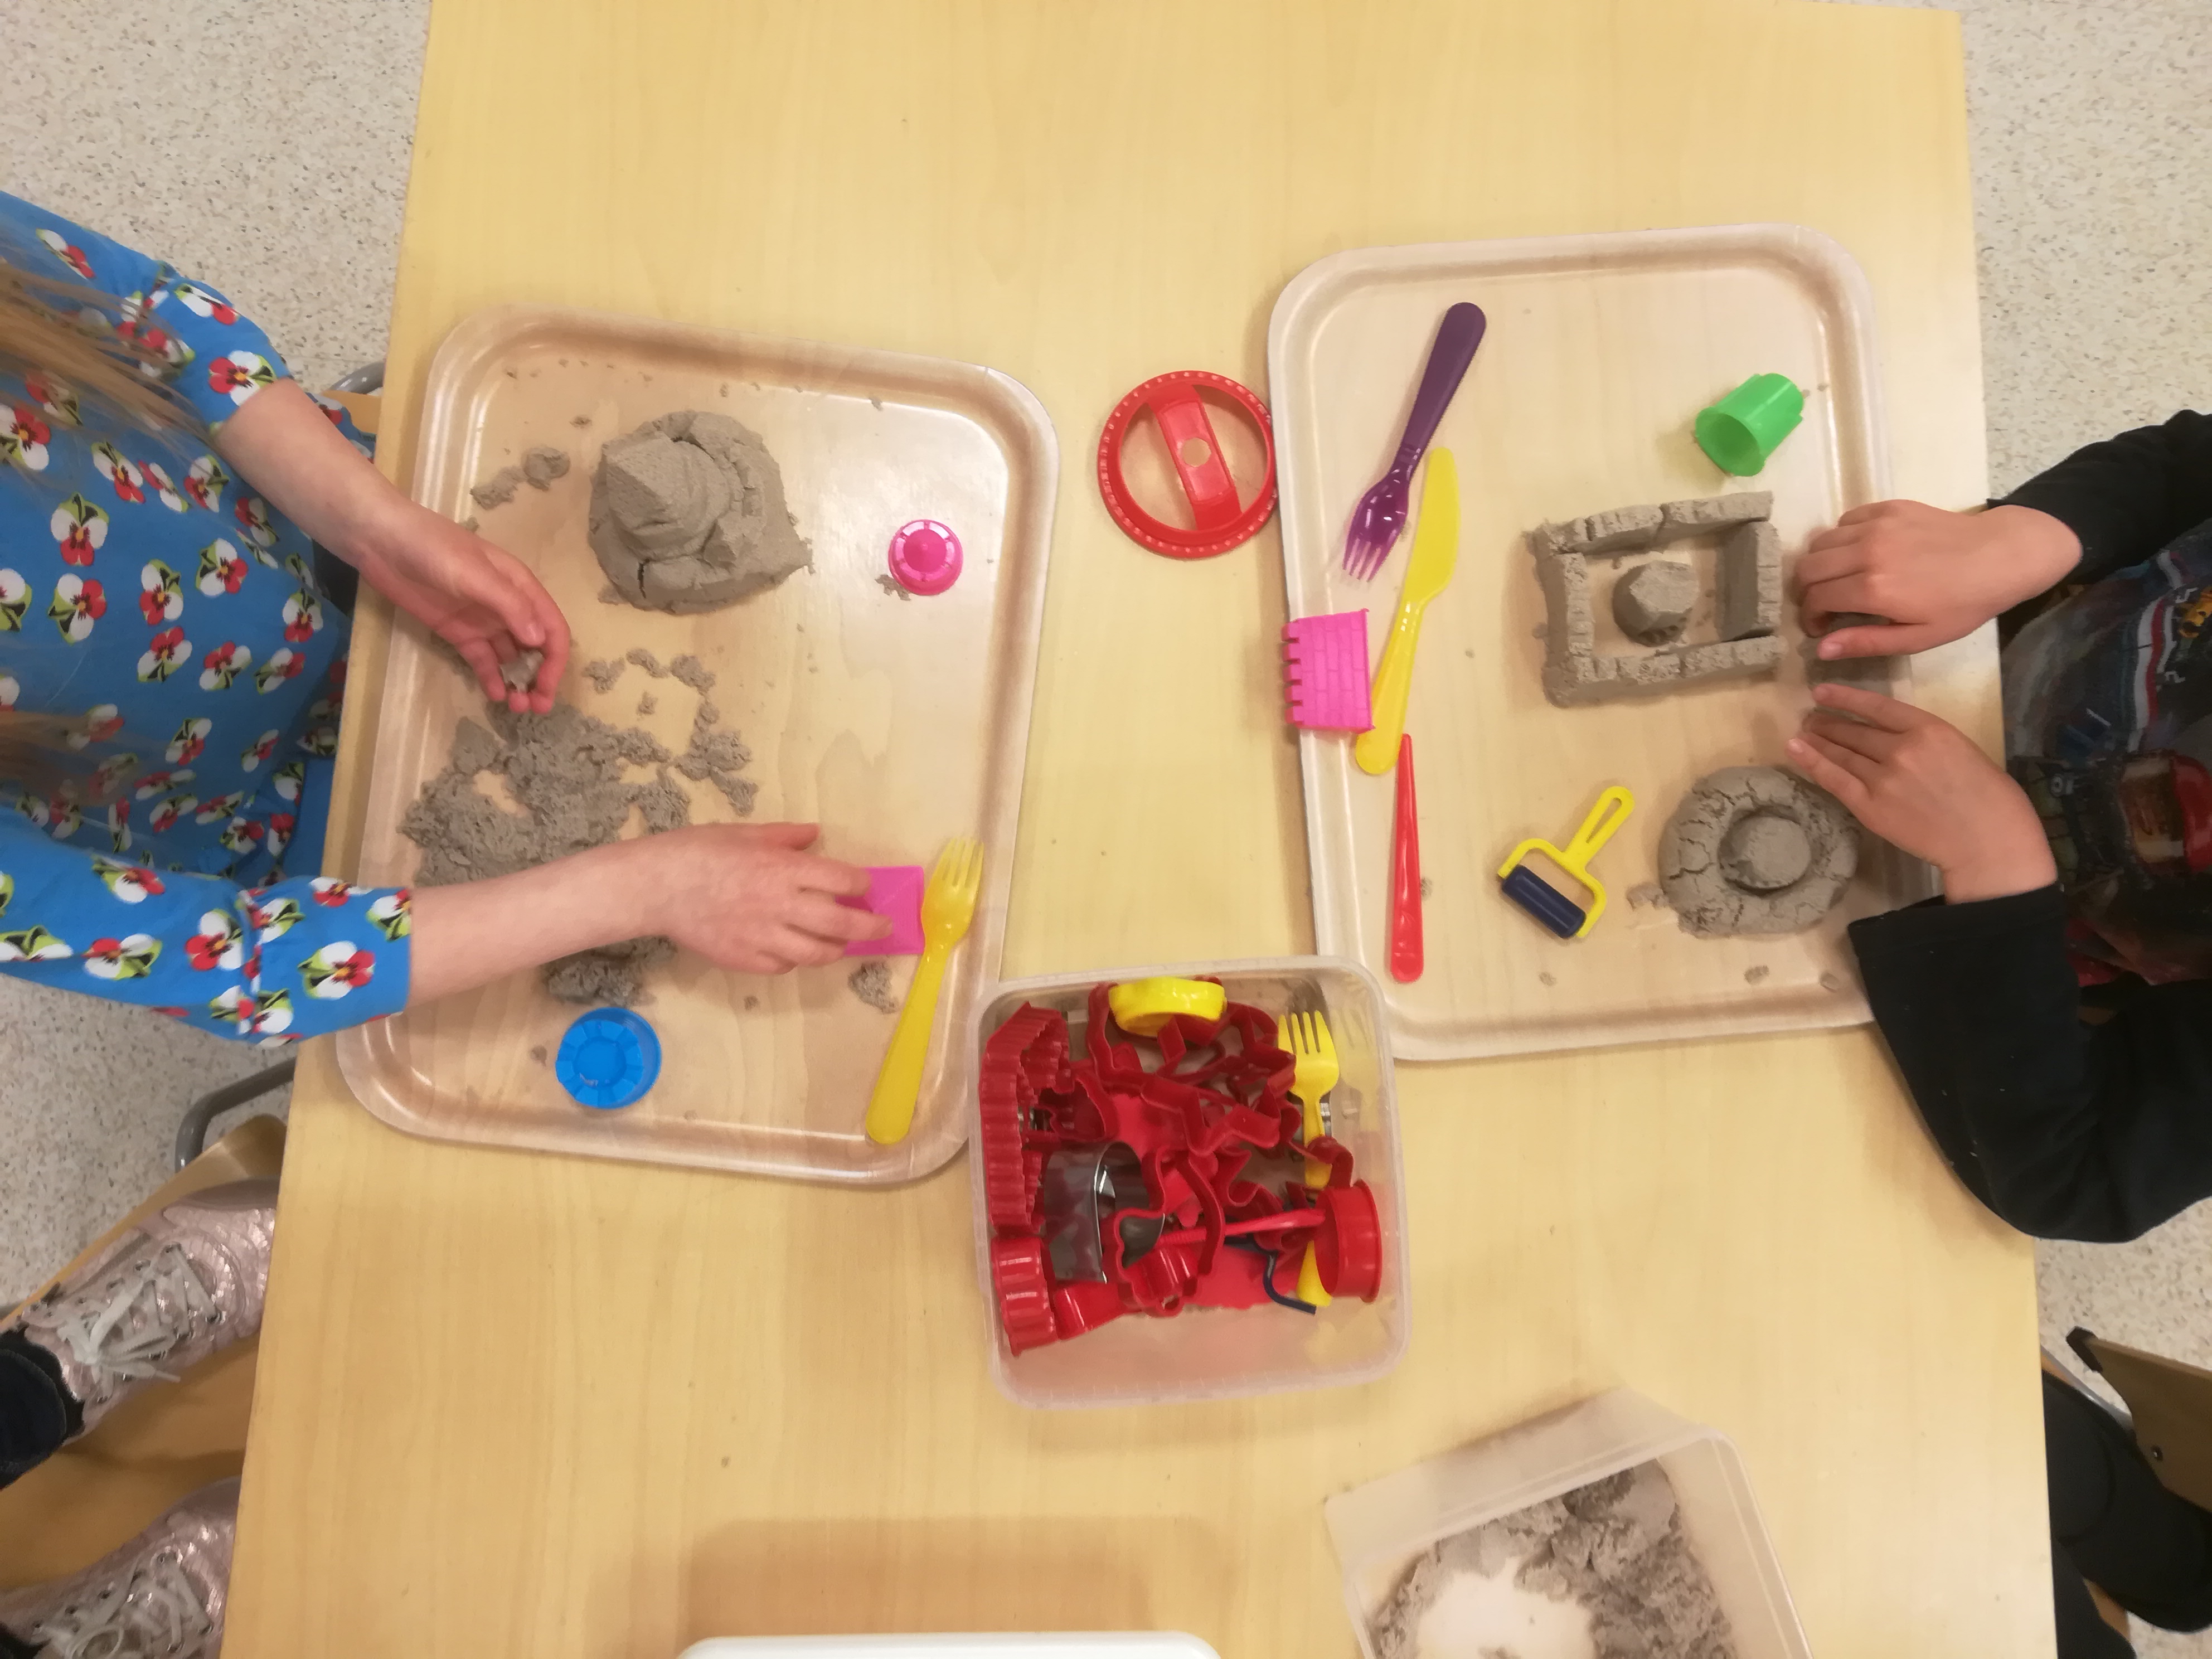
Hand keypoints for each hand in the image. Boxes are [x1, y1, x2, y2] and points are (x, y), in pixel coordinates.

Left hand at [353, 505, 570, 713]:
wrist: (381, 541)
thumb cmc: (433, 549)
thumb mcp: (475, 574)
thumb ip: (509, 605)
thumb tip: (539, 640)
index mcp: (521, 587)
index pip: (552, 628)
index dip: (554, 660)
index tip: (546, 687)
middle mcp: (507, 606)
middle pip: (536, 647)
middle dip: (540, 677)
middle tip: (534, 707)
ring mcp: (482, 620)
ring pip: (511, 657)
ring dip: (518, 681)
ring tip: (515, 707)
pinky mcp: (457, 632)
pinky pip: (482, 659)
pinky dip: (491, 677)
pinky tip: (494, 694)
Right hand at [407, 824, 889, 1003]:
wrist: (654, 886)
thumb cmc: (698, 851)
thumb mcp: (744, 833)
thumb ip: (785, 837)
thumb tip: (814, 835)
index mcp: (785, 868)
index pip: (842, 881)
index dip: (860, 885)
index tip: (864, 886)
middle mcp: (782, 904)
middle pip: (842, 922)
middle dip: (869, 926)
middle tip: (881, 928)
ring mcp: (765, 936)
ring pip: (818, 951)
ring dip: (836, 948)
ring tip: (842, 944)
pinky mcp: (745, 959)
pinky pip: (784, 965)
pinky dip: (795, 959)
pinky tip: (795, 951)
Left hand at [1786, 684, 2055, 902]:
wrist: (1987, 840)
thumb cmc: (1988, 797)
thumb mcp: (1961, 749)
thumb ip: (1926, 740)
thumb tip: (1895, 737)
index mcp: (1929, 729)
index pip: (1877, 707)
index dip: (1846, 698)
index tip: (1823, 692)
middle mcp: (1901, 749)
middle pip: (1855, 732)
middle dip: (1829, 723)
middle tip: (1811, 717)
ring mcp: (1882, 778)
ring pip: (1842, 754)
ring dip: (1818, 741)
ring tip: (1802, 732)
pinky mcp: (1870, 807)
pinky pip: (1835, 780)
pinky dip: (1812, 762)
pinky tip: (1796, 749)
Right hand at [1798, 501, 2079, 658]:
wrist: (2001, 556)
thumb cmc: (1963, 604)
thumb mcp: (1919, 637)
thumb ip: (1866, 642)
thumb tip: (1821, 648)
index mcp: (1873, 589)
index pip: (1815, 599)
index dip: (1809, 617)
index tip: (1820, 628)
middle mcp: (1866, 552)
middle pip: (1806, 568)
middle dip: (1805, 591)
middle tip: (1822, 603)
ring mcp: (1876, 525)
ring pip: (1819, 541)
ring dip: (1820, 563)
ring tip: (1838, 578)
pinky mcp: (1888, 508)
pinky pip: (1844, 520)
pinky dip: (1841, 538)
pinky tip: (1859, 552)